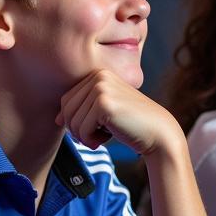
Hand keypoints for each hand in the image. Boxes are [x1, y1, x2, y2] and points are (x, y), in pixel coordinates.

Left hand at [56, 70, 178, 155]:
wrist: (158, 133)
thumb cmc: (131, 125)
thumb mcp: (104, 111)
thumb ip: (82, 109)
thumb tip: (57, 119)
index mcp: (98, 74)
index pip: (66, 100)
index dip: (73, 121)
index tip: (92, 130)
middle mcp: (99, 76)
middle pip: (66, 110)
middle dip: (77, 130)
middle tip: (95, 137)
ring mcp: (101, 88)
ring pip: (72, 121)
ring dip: (84, 137)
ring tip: (101, 137)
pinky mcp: (104, 103)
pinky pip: (81, 129)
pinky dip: (90, 140)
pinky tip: (105, 140)